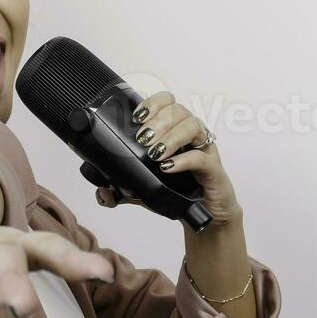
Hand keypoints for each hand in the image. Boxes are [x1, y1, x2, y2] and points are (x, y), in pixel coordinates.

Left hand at [95, 91, 242, 227]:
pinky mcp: (214, 169)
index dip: (151, 104)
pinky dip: (183, 159)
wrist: (205, 215)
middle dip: (157, 122)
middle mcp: (190, 134)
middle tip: (143, 140)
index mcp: (173, 130)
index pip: (166, 102)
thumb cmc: (178, 192)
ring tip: (155, 154)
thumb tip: (102, 192)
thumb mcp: (144, 189)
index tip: (136, 117)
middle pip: (178, 110)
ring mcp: (204, 150)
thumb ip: (121, 190)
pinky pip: (201, 157)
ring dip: (171, 137)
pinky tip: (168, 167)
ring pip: (193, 125)